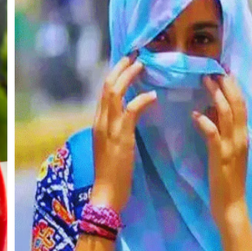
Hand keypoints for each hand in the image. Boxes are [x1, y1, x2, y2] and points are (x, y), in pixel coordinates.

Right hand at [90, 56, 156, 211]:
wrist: (106, 196)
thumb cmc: (112, 176)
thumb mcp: (112, 148)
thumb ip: (118, 130)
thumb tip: (128, 117)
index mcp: (98, 124)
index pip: (104, 92)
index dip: (116, 75)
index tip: (128, 62)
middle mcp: (100, 122)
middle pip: (107, 86)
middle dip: (121, 68)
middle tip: (136, 54)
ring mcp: (109, 129)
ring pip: (115, 92)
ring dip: (129, 76)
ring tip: (143, 64)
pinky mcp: (120, 138)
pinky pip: (130, 111)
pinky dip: (141, 100)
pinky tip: (153, 95)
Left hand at [194, 74, 248, 222]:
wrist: (232, 206)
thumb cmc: (226, 180)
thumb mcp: (226, 151)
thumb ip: (222, 130)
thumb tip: (212, 109)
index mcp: (243, 136)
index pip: (242, 105)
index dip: (234, 86)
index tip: (224, 70)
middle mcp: (241, 138)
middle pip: (238, 104)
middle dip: (227, 84)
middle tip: (215, 68)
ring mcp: (232, 147)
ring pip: (228, 114)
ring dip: (216, 95)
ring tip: (205, 80)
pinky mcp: (221, 157)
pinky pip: (214, 135)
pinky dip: (205, 122)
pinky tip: (195, 114)